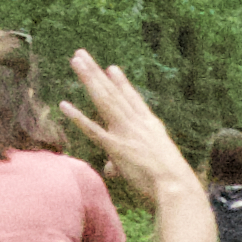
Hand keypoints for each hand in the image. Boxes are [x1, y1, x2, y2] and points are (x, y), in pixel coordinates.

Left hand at [54, 51, 195, 203]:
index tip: (111, 69)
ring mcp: (126, 133)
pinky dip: (78, 117)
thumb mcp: (153, 166)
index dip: (121, 84)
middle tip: (82, 54)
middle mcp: (137, 123)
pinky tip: (64, 106)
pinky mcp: (116, 147)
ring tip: (76, 61)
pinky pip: (93, 130)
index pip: (133, 100)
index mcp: (150, 126)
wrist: (177, 187)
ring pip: (103, 100)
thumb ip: (126, 162)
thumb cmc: (170, 183)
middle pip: (113, 93)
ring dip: (88, 79)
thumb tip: (110, 167)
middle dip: (95, 72)